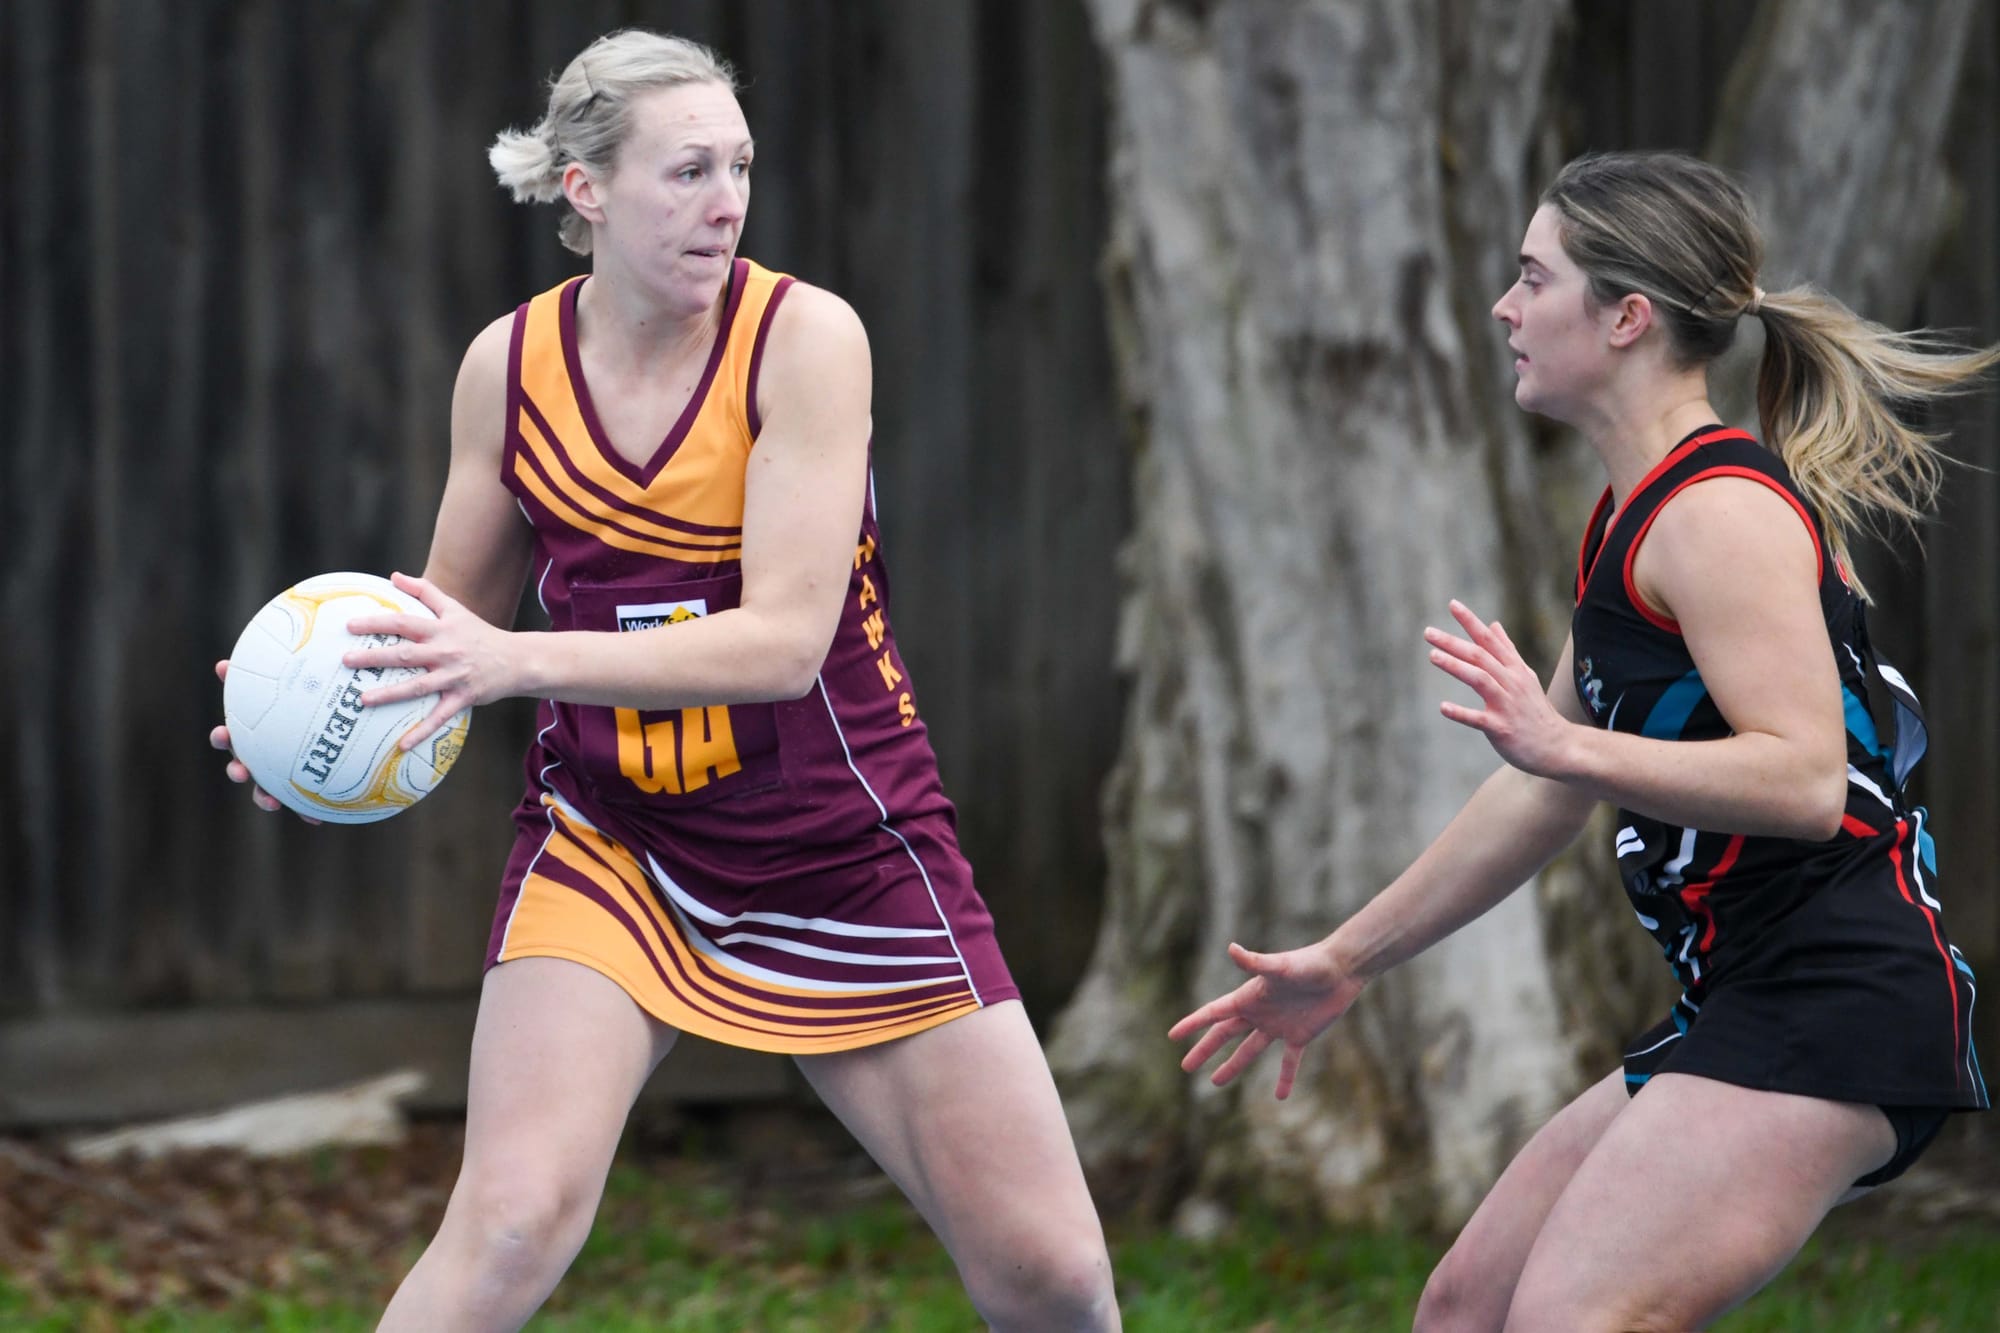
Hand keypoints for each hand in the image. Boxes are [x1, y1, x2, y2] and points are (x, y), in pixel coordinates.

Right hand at [211, 660, 321, 822]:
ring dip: (264, 798)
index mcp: (252, 734)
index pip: (229, 735)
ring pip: (264, 790)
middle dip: (237, 770)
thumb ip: (265, 676)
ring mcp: (277, 774)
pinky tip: (317, 818)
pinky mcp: (300, 789)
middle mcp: (259, 756)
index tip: (222, 733)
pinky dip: (306, 810)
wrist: (331, 724)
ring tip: (272, 803)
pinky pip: (301, 802)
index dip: (222, 737)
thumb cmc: (303, 700)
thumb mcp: (290, 685)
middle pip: (240, 766)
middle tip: (241, 770)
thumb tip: (225, 663)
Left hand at [341, 571, 512, 748]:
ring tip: (363, 700)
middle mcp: (446, 652)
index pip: (404, 624)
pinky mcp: (463, 698)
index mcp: (441, 630)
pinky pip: (439, 717)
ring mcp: (454, 677)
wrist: (517, 660)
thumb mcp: (455, 608)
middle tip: (346, 661)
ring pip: (418, 687)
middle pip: (405, 655)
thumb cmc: (480, 633)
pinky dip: (421, 732)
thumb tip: (394, 576)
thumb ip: (425, 591)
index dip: (377, 623)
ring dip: (390, 694)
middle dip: (375, 657)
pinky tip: (401, 745)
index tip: (350, 626)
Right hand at [1168, 941, 1365, 1098]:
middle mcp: (1259, 1012)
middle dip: (1205, 1050)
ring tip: (1215, 1082)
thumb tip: (1231, 948)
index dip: (1193, 1024)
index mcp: (1249, 997)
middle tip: (1186, 1066)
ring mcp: (1278, 1025)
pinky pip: (1289, 1061)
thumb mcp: (1281, 966)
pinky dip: (1285, 1077)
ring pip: (1249, 1050)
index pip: (1214, 1013)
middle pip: (1225, 1034)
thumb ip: (1256, 962)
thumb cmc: (1310, 963)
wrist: (1342, 969)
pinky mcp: (1300, 1035)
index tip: (1173, 1036)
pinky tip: (1280, 1096)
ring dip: (1233, 1066)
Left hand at [1427, 599, 1573, 777]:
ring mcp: (1507, 705)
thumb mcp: (1524, 675)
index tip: (1452, 604)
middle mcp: (1511, 682)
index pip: (1489, 640)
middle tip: (1428, 632)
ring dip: (1456, 666)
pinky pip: (1479, 719)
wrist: (1558, 746)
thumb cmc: (1535, 711)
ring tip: (1432, 656)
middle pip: (1480, 656)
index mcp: (1514, 669)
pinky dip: (1461, 713)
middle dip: (1453, 642)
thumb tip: (1493, 624)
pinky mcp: (1502, 728)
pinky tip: (1443, 707)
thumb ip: (1507, 651)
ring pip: (1480, 679)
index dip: (1471, 622)